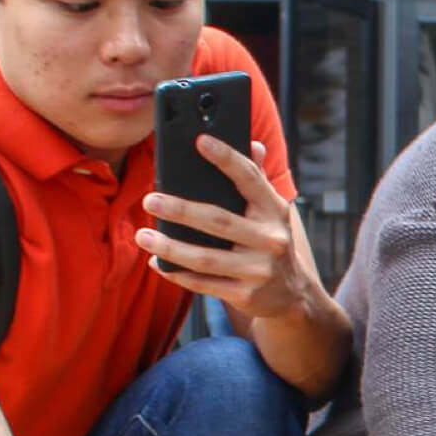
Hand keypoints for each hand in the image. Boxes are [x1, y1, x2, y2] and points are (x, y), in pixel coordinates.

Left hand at [137, 137, 309, 318]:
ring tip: (143, 236)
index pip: (250, 178)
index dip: (226, 158)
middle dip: (180, 210)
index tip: (200, 141)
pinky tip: (157, 262)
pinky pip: (203, 284)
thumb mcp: (272, 211)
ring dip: (169, 247)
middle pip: (218, 221)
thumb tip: (252, 144)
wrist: (292, 294)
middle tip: (150, 200)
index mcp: (275, 210)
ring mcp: (258, 269)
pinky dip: (177, 273)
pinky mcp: (245, 295)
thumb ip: (258, 180)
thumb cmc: (270, 241)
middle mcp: (270, 239)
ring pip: (204, 258)